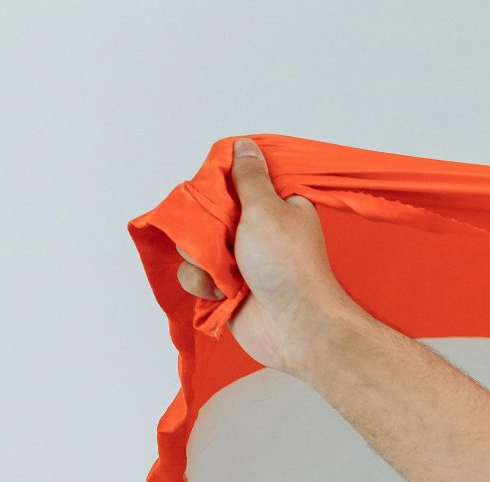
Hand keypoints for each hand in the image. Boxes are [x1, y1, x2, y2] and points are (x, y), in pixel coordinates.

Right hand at [172, 139, 361, 376]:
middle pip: (207, 212)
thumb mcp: (267, 209)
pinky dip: (203, 283)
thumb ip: (249, 177)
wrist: (295, 326)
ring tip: (226, 272)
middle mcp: (256, 231)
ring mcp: (240, 260)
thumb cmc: (289, 267)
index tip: (219, 193)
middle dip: (204, 225)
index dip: (219, 184)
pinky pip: (194, 275)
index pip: (235, 182)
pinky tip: (223, 293)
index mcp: (276, 207)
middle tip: (222, 237)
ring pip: (195, 244)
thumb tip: (245, 146)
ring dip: (202, 258)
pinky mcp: (225, 288)